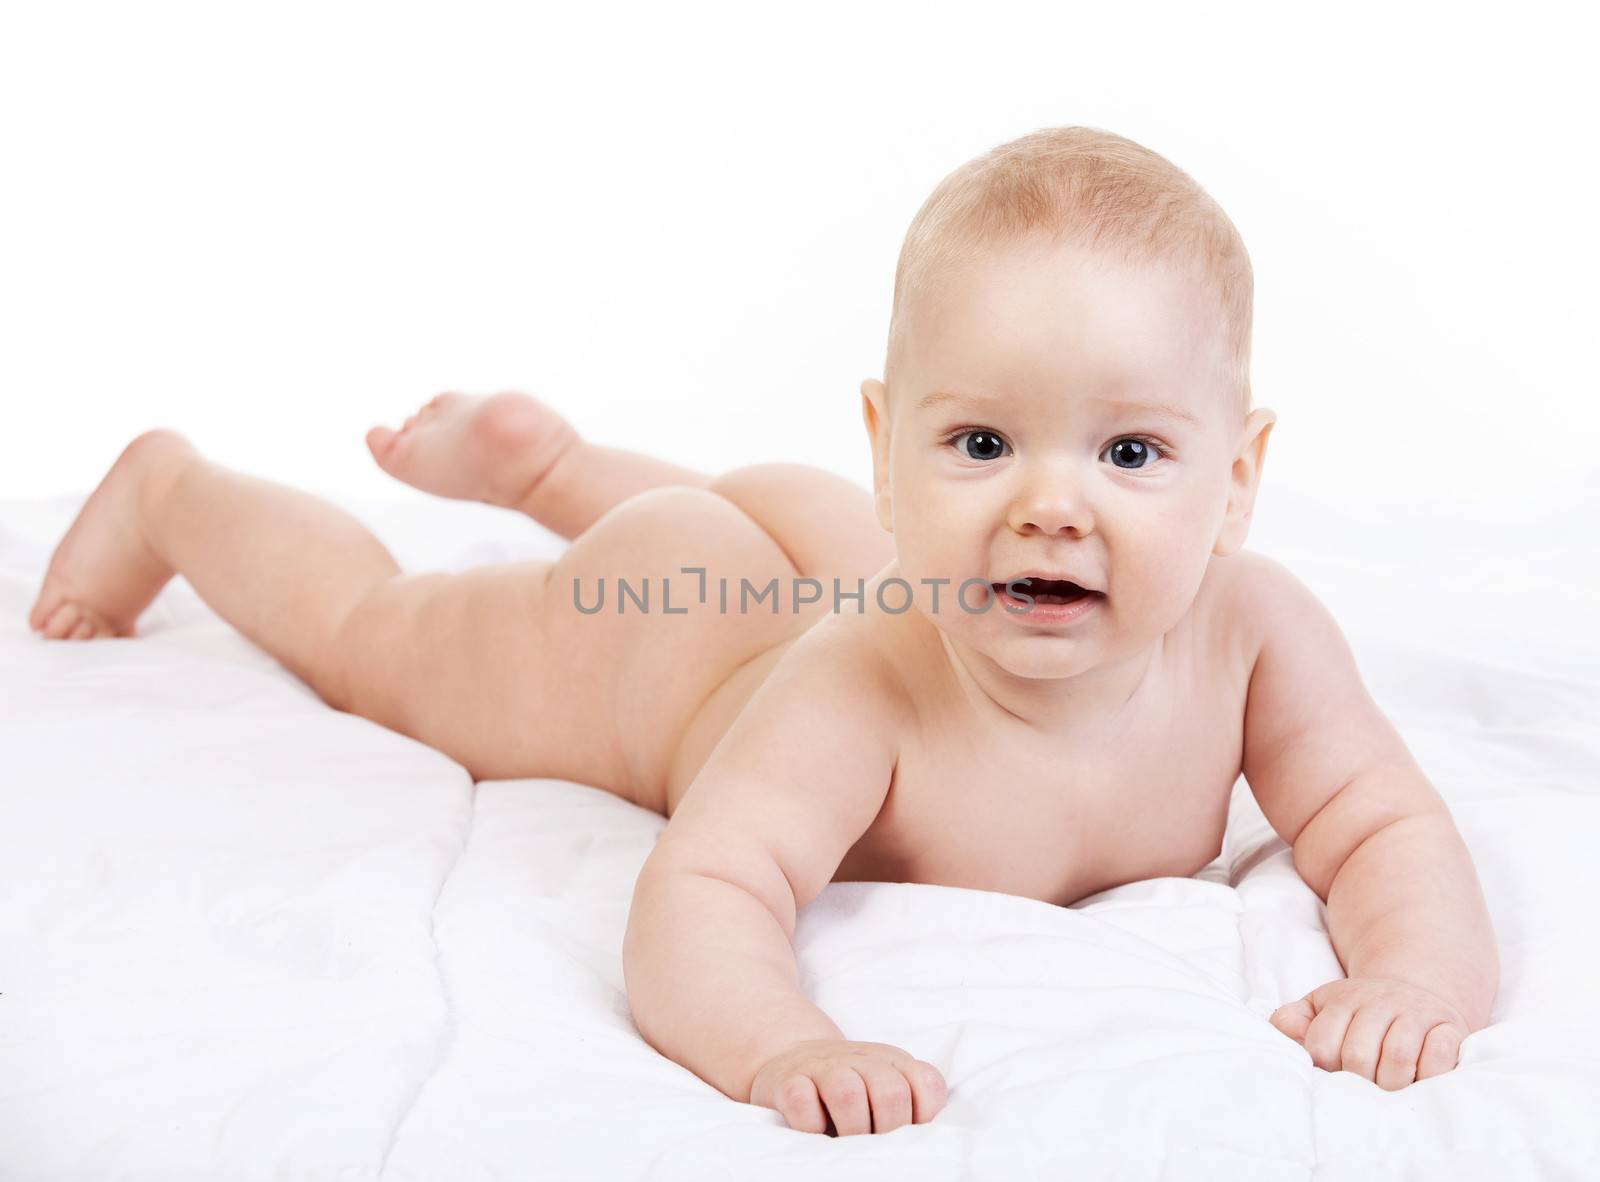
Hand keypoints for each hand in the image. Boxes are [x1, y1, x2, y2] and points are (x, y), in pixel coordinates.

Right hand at [749, 1039, 947, 1134]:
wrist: (790, 1055)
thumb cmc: (845, 1084)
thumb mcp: (881, 1083)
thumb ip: (905, 1102)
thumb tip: (924, 1148)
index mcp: (890, 1062)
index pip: (927, 1083)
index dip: (924, 1117)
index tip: (909, 1134)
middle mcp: (860, 1059)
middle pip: (891, 1093)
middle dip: (889, 1130)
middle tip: (876, 1147)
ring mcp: (822, 1067)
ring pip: (848, 1093)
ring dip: (852, 1129)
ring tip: (846, 1143)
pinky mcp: (787, 1081)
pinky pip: (802, 1100)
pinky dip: (810, 1123)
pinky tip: (814, 1131)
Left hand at [1269, 977, 1469, 1089]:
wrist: (1415, 991)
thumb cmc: (1361, 1012)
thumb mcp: (1322, 1007)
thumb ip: (1294, 1019)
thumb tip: (1286, 1033)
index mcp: (1343, 1000)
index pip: (1322, 1045)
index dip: (1326, 1070)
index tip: (1335, 1075)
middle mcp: (1379, 1002)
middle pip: (1358, 1055)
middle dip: (1358, 1082)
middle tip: (1363, 1090)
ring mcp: (1416, 1013)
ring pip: (1397, 1056)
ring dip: (1391, 1084)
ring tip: (1389, 1092)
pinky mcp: (1449, 1027)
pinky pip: (1439, 1055)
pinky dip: (1429, 1076)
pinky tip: (1421, 1081)